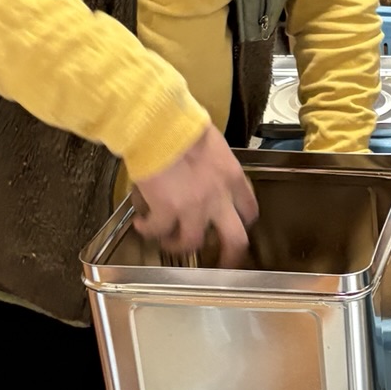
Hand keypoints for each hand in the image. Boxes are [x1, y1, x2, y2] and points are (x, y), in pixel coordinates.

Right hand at [131, 126, 257, 260]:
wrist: (160, 123)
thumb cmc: (182, 124)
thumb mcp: (212, 144)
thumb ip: (214, 164)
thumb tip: (204, 168)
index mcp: (233, 178)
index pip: (248, 210)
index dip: (242, 222)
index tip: (233, 225)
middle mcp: (219, 198)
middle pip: (235, 239)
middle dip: (230, 257)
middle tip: (221, 265)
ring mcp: (194, 207)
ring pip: (192, 243)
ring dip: (178, 245)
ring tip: (166, 241)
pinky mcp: (167, 210)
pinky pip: (159, 231)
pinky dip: (149, 232)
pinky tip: (142, 226)